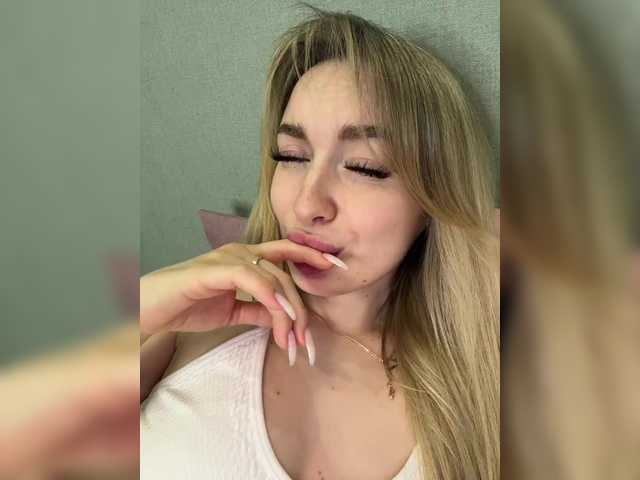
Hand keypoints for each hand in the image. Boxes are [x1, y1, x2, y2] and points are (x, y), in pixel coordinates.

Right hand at [140, 240, 339, 350]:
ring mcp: (228, 258)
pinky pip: (253, 279)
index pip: (287, 252)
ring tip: (294, 341)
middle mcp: (240, 252)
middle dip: (303, 306)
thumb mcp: (231, 311)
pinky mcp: (215, 269)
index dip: (313, 255)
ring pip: (274, 278)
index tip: (337, 266)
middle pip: (286, 271)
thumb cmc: (187, 306)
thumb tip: (284, 319)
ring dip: (289, 312)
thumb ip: (257, 311)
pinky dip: (271, 297)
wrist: (150, 310)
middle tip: (308, 342)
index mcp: (245, 259)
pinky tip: (281, 317)